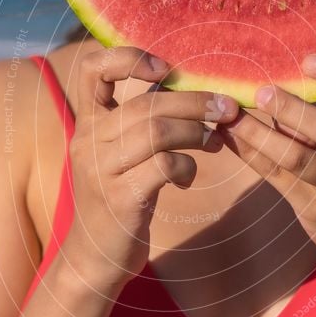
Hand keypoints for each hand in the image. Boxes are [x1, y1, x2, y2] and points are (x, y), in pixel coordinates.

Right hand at [63, 47, 238, 288]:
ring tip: (214, 141)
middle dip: (195, 102)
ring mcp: (101, 170)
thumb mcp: (122, 157)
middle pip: (146, 104)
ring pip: (156, 130)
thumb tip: (197, 96)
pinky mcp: (119, 198)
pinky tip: (187, 177)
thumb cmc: (118, 200)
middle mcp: (88, 141)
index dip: (130, 57)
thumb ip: (144, 125)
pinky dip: (186, 166)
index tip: (165, 69)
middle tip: (227, 108)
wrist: (95, 258)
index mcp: (88, 123)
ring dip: (196, 132)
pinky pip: (163, 165)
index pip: (95, 69)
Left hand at [216, 53, 315, 263]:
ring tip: (231, 118)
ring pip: (295, 158)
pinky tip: (227, 136)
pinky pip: (275, 175)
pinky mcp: (313, 206)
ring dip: (258, 134)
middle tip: (260, 93)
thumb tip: (269, 82)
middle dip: (291, 109)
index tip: (308, 60)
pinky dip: (248, 153)